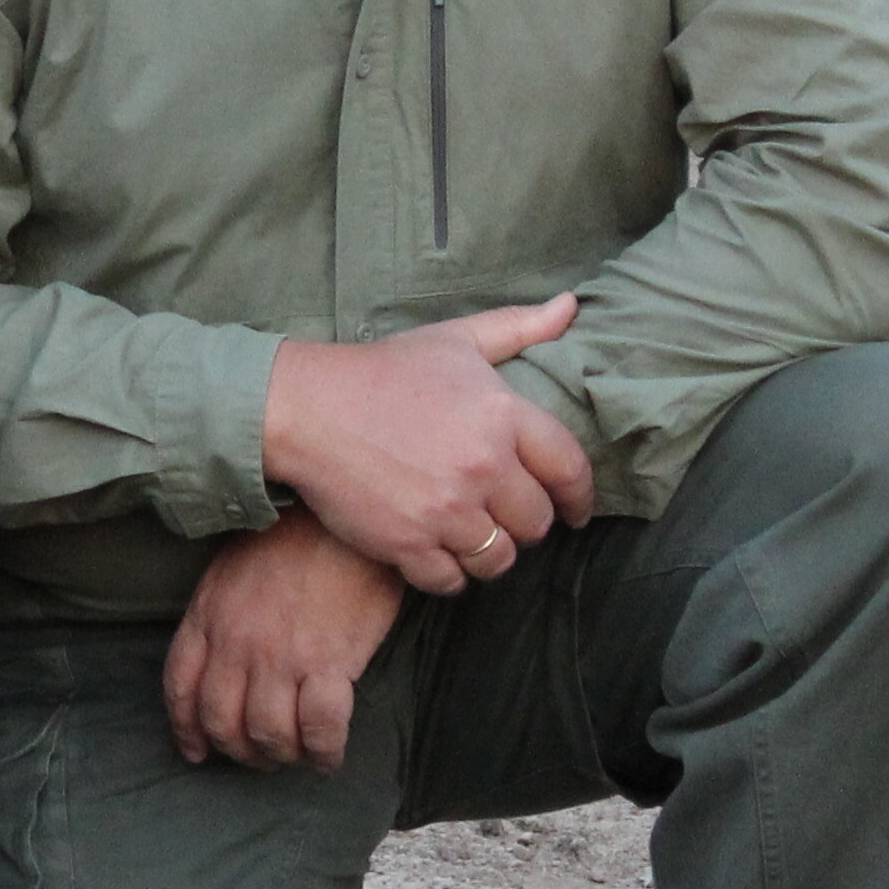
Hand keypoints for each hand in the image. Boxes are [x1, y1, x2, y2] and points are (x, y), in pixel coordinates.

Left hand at [166, 513, 409, 770]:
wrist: (344, 513)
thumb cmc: (296, 534)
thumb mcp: (233, 567)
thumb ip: (221, 614)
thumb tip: (225, 657)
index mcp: (208, 616)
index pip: (181, 688)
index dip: (187, 729)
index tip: (198, 752)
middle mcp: (237, 644)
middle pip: (222, 722)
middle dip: (239, 751)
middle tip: (261, 757)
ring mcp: (281, 656)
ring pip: (268, 734)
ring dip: (282, 755)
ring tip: (297, 756)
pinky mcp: (329, 662)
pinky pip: (320, 728)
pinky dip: (324, 752)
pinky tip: (330, 756)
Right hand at [261, 294, 593, 593]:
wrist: (307, 408)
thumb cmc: (383, 371)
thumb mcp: (454, 340)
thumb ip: (518, 327)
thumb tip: (571, 307)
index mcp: (502, 415)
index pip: (568, 468)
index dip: (580, 496)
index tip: (576, 511)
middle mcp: (482, 466)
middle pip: (535, 522)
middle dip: (525, 523)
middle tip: (505, 515)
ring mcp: (445, 510)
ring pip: (498, 558)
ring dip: (490, 553)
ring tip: (473, 538)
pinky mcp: (408, 543)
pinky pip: (451, 582)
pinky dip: (449, 574)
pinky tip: (439, 555)